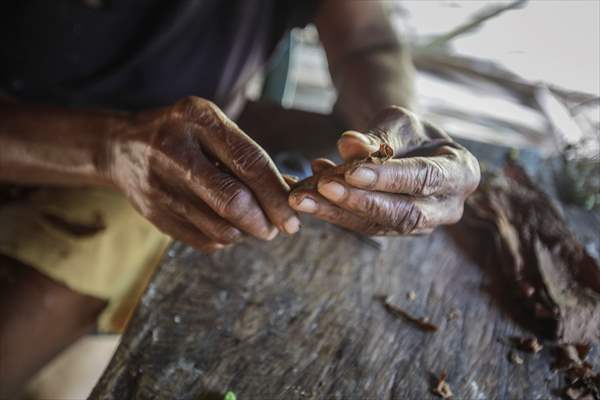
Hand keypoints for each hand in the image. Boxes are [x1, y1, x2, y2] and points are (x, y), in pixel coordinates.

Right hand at [107, 97, 298, 251]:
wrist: (121, 147)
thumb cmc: (183, 135)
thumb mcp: (213, 128)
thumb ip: (249, 156)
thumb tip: (292, 190)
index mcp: (197, 119)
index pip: (249, 163)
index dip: (277, 194)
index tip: (294, 215)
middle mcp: (175, 151)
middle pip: (233, 201)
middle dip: (266, 221)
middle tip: (279, 227)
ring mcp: (160, 186)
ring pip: (221, 228)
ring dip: (247, 232)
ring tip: (255, 223)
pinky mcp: (155, 215)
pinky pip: (204, 241)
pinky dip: (226, 239)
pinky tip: (227, 224)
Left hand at [289, 106, 479, 234]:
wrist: (412, 148)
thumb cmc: (411, 131)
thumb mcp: (399, 123)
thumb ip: (378, 137)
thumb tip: (349, 145)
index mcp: (462, 173)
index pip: (424, 178)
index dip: (387, 178)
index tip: (351, 172)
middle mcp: (448, 207)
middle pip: (403, 212)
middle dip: (359, 201)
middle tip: (321, 187)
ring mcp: (423, 225)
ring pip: (378, 225)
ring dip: (337, 212)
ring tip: (302, 196)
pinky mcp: (396, 231)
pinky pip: (363, 227)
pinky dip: (333, 212)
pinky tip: (308, 194)